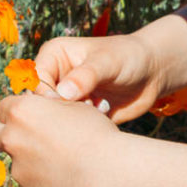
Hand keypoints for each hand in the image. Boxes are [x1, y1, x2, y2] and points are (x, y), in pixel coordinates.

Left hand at [0, 93, 118, 186]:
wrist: (106, 172)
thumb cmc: (95, 133)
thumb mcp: (76, 106)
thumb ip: (51, 107)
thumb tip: (45, 108)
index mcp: (22, 112)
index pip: (4, 107)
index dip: (18, 110)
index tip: (33, 114)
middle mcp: (12, 139)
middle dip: (10, 134)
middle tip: (35, 136)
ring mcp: (18, 169)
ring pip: (17, 162)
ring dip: (32, 160)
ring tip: (64, 161)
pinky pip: (33, 184)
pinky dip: (45, 181)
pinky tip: (68, 178)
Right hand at [34, 32, 164, 122]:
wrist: (152, 73)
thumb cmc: (130, 57)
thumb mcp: (108, 62)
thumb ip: (86, 75)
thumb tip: (62, 94)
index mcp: (52, 56)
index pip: (34, 81)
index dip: (48, 97)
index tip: (71, 104)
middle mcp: (54, 77)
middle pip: (39, 103)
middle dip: (59, 112)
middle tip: (86, 111)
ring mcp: (64, 97)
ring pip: (53, 119)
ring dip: (72, 122)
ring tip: (97, 112)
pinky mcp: (76, 114)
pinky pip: (68, 129)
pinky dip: (81, 130)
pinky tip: (101, 119)